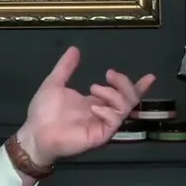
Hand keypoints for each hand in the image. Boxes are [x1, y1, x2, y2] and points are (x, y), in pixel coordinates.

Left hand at [17, 46, 155, 165]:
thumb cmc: (43, 112)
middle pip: (130, 99)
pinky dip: (107, 110)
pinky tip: (93, 107)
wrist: (35, 133)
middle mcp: (103, 113)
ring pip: (125, 108)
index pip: (122, 94)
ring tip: (94, 88)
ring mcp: (103, 125)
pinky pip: (115, 122)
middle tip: (109, 74)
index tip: (150, 77)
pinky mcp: (100, 136)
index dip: (138, 86)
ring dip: (113, 94)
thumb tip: (74, 49)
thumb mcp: (54, 83)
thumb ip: (65, 67)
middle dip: (125, 83)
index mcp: (95, 102)